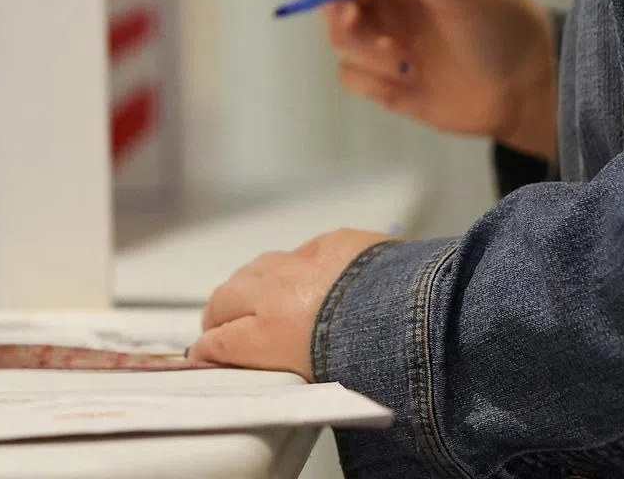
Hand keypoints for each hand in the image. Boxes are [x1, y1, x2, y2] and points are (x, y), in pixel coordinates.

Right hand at [188, 229, 391, 379]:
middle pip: (224, 300)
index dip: (207, 351)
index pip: (217, 342)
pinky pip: (300, 252)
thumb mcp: (320, 382)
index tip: (204, 356)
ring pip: (255, 269)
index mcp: (268, 334)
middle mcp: (274, 294)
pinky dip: (296, 266)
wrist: (419, 315)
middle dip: (218, 316)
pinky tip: (307, 277)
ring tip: (256, 300)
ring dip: (249, 286)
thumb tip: (276, 369)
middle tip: (221, 329)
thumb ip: (286, 369)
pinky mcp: (332, 242)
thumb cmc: (374, 360)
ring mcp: (302, 263)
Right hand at [317, 0, 556, 158]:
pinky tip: (409, 83)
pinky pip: (350, 74)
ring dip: (363, 48)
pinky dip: (372, 80)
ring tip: (403, 62)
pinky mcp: (383, 76)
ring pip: (339, 34)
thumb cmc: (503, 31)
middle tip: (352, 23)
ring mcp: (385, 35)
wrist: (524, 95)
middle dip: (336, 6)